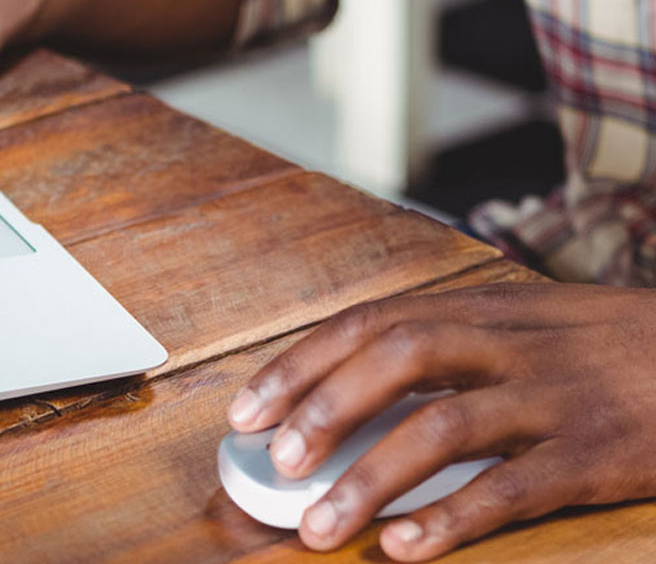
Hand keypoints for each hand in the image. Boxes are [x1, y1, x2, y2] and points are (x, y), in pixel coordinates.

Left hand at [227, 283, 655, 560]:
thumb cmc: (603, 349)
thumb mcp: (525, 323)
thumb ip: (449, 348)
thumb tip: (348, 396)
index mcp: (483, 309)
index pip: (371, 324)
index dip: (301, 365)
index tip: (246, 410)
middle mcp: (510, 343)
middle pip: (400, 358)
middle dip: (326, 408)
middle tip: (274, 460)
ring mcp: (554, 398)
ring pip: (446, 428)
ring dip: (372, 478)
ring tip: (319, 526)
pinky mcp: (595, 455)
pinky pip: (512, 489)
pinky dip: (451, 518)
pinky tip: (404, 546)